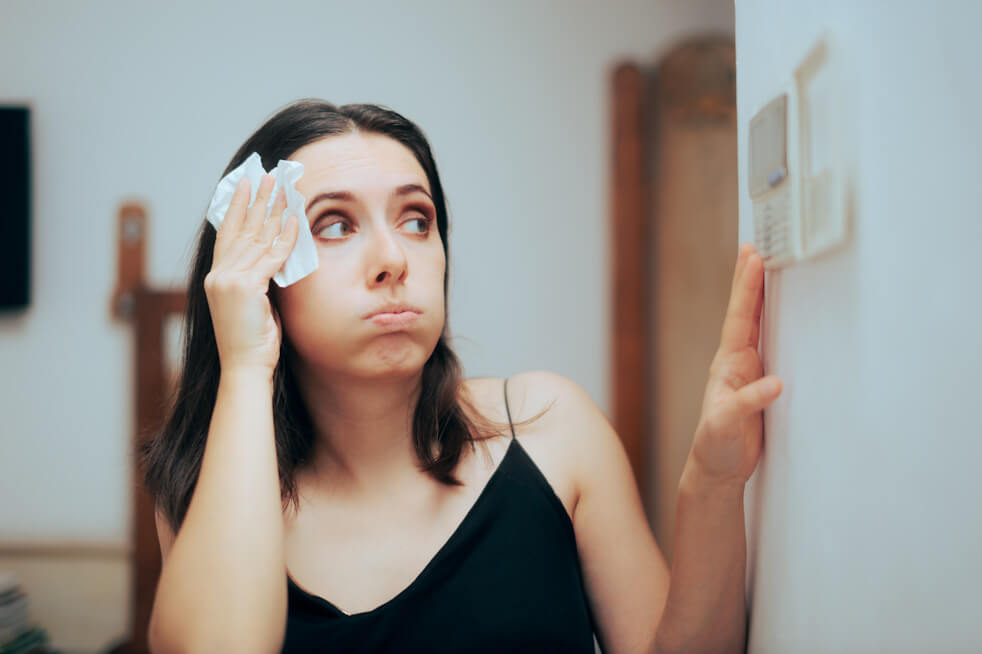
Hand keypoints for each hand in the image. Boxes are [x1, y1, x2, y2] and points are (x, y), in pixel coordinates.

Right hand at [204, 173, 298, 376]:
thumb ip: (258, 278)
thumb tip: (275, 256)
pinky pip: (271, 256)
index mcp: (216, 277)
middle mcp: (219, 275)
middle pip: (241, 228)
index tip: (245, 184)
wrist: (245, 367)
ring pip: (256, 237)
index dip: (236, 206)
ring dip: (272, 210)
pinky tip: (294, 220)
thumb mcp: (253, 304)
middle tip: (267, 175)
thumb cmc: (252, 342)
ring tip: (283, 188)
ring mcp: (229, 280)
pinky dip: (284, 237)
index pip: (227, 233)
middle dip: (256, 199)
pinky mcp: (245, 287)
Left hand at [686, 242, 782, 488]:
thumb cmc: (715, 447)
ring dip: (760, 296)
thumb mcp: (725, 426)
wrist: (716, 469)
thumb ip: (747, 404)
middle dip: (750, 279)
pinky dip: (776, 324)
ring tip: (764, 266)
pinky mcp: (761, 383)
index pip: (740, 318)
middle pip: (746, 312)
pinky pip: (770, 345)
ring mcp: (748, 371)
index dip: (747, 288)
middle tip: (754, 245)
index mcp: (728, 365)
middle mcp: (737, 362)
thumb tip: (775, 383)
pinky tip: (784, 312)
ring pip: (756, 325)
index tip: (753, 258)